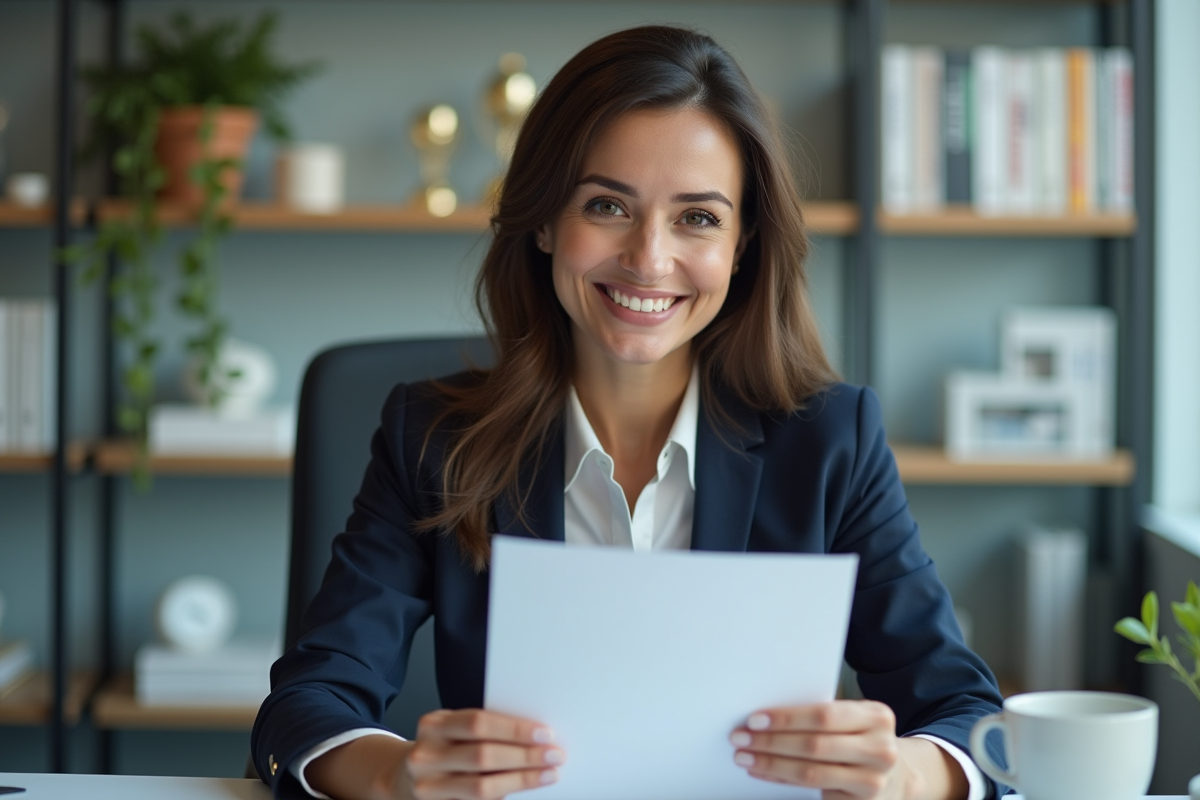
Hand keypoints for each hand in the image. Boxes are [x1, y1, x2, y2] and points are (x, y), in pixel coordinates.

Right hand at [403, 708, 565, 799]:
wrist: (403, 779)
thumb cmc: (441, 750)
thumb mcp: (452, 730)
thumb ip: (482, 731)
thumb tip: (534, 735)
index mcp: (433, 726)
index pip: (479, 723)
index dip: (515, 729)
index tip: (546, 734)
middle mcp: (425, 756)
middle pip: (483, 756)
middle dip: (524, 756)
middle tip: (554, 755)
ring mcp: (427, 788)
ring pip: (482, 787)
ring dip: (521, 780)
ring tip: (547, 774)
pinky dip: (503, 798)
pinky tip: (522, 794)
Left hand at [729, 701, 964, 799]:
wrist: (898, 778)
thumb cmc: (862, 740)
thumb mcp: (855, 721)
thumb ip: (823, 717)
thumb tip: (765, 717)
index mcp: (877, 717)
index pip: (824, 715)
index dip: (786, 718)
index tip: (754, 719)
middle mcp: (881, 749)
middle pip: (815, 745)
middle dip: (771, 742)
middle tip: (739, 738)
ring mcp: (874, 781)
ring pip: (811, 772)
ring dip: (771, 764)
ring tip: (745, 756)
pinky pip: (812, 792)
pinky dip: (782, 780)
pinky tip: (763, 772)